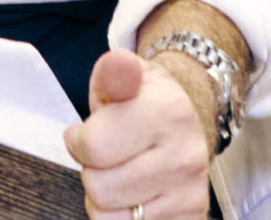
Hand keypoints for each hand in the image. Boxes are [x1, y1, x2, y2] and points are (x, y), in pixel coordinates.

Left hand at [62, 50, 212, 218]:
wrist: (186, 121)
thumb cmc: (144, 101)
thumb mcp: (124, 74)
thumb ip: (114, 71)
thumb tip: (119, 66)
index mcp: (168, 112)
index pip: (92, 148)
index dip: (78, 141)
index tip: (87, 132)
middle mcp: (186, 155)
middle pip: (99, 188)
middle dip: (92, 171)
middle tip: (109, 155)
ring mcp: (190, 192)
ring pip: (110, 217)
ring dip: (105, 199)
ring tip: (120, 173)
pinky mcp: (191, 218)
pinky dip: (122, 218)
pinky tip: (134, 196)